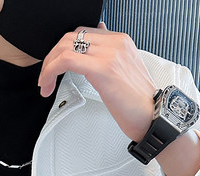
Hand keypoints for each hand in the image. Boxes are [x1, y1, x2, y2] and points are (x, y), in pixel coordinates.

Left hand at [38, 23, 156, 142]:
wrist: (154, 117)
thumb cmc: (140, 103)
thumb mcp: (125, 73)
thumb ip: (109, 57)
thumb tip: (96, 44)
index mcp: (120, 41)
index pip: (83, 34)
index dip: (63, 50)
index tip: (56, 68)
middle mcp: (116, 43)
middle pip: (71, 37)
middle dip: (52, 57)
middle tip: (46, 76)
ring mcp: (110, 54)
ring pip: (65, 47)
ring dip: (49, 66)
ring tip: (45, 83)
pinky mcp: (103, 69)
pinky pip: (66, 60)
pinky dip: (51, 71)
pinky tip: (48, 85)